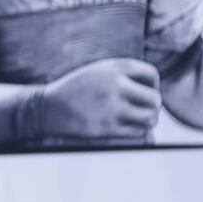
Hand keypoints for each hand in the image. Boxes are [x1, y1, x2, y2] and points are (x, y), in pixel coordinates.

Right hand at [39, 58, 161, 138]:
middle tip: (142, 111)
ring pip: (150, 118)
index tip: (144, 92)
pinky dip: (137, 132)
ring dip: (147, 121)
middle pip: (154, 99)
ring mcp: (112, 107)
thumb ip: (122, 74)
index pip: (151, 74)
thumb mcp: (97, 71)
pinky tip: (126, 129)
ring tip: (137, 121)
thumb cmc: (75, 90)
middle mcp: (115, 85)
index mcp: (113, 68)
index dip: (153, 85)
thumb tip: (153, 89)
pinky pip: (138, 133)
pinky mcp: (108, 128)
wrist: (47, 108)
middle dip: (151, 107)